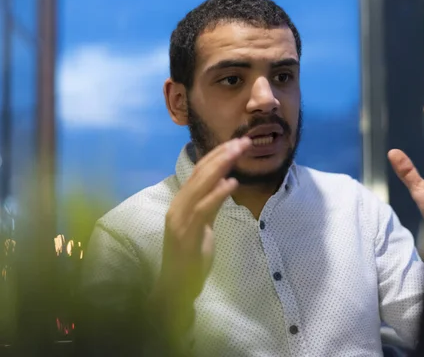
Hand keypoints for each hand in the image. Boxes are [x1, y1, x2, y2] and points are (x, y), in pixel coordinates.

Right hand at [149, 137, 251, 334]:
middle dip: (222, 154)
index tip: (236, 143)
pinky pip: (203, 209)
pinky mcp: (187, 233)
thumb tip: (225, 183)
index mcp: (181, 201)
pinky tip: (232, 183)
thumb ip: (210, 204)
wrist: (176, 286)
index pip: (199, 171)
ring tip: (239, 152)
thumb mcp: (203, 224)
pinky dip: (218, 194)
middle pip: (200, 173)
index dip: (217, 155)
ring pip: (201, 185)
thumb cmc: (191, 255)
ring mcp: (180, 218)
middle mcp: (178, 205)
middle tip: (243, 141)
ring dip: (221, 166)